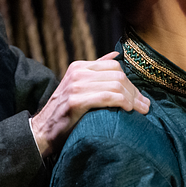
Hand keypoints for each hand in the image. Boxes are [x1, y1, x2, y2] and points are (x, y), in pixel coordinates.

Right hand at [30, 52, 149, 158]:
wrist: (41, 132)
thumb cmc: (64, 114)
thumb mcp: (78, 87)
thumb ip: (96, 72)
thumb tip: (116, 55)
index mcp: (79, 67)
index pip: (114, 66)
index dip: (130, 82)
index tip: (139, 97)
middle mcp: (77, 73)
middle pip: (118, 75)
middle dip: (134, 91)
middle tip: (144, 106)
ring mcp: (75, 86)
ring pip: (115, 85)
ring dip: (132, 99)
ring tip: (140, 110)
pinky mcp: (76, 101)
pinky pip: (107, 97)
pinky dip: (122, 102)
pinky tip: (127, 110)